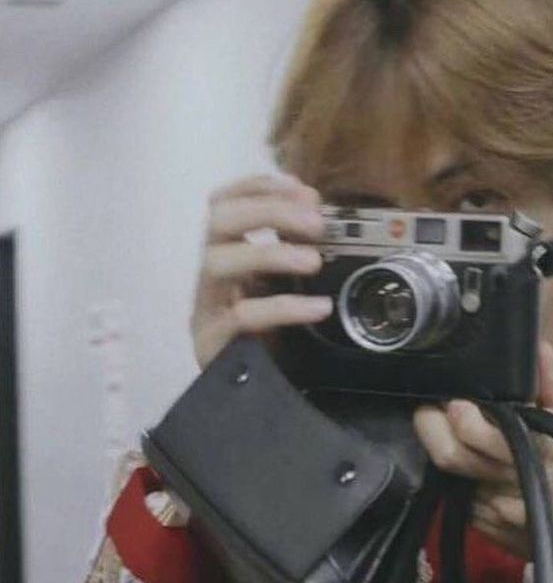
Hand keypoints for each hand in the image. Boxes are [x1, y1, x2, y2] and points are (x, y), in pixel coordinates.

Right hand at [191, 174, 332, 369]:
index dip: (258, 186)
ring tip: (314, 260)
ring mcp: (206, 308)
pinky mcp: (212, 342)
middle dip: (269, 210)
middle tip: (315, 222)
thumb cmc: (266, 337)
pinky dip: (285, 306)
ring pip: (219, 262)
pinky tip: (318, 307)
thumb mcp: (281, 288)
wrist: (249, 396)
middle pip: (218, 221)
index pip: (222, 203)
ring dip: (270, 252)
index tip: (300, 187)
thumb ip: (292, 252)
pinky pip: (243, 316)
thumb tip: (317, 213)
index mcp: (224, 256)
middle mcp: (209, 276)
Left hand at [413, 342, 552, 582]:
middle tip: (432, 407)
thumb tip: (538, 347)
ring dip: (442, 449)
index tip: (453, 395)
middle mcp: (504, 482)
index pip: (476, 434)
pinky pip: (456, 495)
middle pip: (447, 455)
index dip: (456, 412)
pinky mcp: (482, 527)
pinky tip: (470, 464)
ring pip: (446, 475)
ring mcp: (490, 509)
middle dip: (429, 425)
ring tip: (448, 430)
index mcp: (532, 451)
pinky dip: (457, 476)